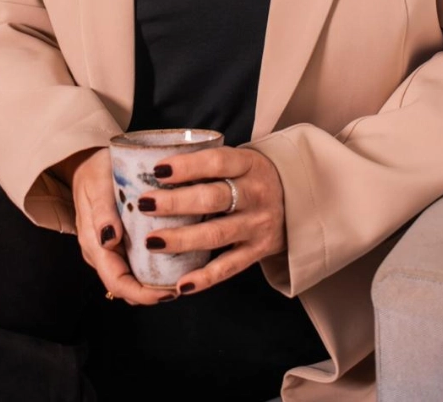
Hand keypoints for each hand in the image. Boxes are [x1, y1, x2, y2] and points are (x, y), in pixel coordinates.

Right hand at [68, 148, 167, 306]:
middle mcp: (102, 252)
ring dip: (153, 282)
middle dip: (152, 292)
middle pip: (126, 286)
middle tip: (182, 285)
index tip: (168, 292)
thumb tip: (110, 239)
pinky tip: (172, 258)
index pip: (117, 282)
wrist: (88, 162)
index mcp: (94, 244)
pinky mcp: (119, 241)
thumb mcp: (98, 184)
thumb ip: (102, 210)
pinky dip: (152, 266)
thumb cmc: (94, 171)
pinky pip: (135, 262)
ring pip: (132, 276)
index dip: (142, 294)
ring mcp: (110, 248)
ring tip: (181, 275)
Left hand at [139, 146, 286, 295]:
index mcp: (248, 164)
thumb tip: (153, 169)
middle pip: (213, 198)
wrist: (298, 198)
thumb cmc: (251, 176)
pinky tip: (181, 283)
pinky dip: (205, 277)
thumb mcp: (239, 160)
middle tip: (144, 203)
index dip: (187, 166)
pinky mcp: (258, 251)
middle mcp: (255, 194)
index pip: (217, 162)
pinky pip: (229, 267)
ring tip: (151, 241)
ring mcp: (258, 225)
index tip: (158, 170)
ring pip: (217, 234)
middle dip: (176, 202)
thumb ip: (207, 164)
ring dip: (182, 239)